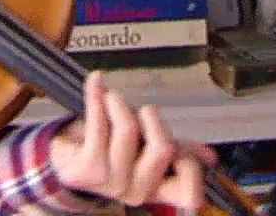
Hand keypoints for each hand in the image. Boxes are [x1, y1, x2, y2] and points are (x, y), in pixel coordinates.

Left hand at [48, 71, 217, 209]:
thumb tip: (210, 156)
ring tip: (113, 99)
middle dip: (153, 119)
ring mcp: (111, 183)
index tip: (176, 142)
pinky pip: (99, 124)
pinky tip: (96, 83)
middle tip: (143, 112)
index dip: (190, 165)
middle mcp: (137, 191)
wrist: (65, 157)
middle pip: (162, 148)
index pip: (189, 193)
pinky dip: (97, 96)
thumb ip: (178, 150)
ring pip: (129, 130)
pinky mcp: (87, 169)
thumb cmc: (109, 150)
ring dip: (120, 104)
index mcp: (157, 189)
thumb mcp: (146, 150)